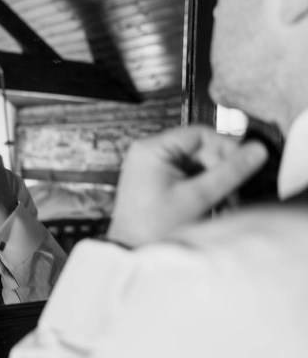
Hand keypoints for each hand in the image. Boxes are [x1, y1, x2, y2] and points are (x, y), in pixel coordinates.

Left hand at [108, 126, 267, 246]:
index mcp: (152, 149)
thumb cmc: (153, 227)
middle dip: (219, 171)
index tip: (245, 164)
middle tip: (235, 192)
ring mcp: (149, 167)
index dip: (226, 148)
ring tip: (224, 204)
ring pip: (194, 166)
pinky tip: (211, 207)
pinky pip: (185, 178)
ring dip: (213, 183)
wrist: (129, 252)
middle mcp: (148, 153)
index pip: (199, 134)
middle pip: (198, 150)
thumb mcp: (197, 197)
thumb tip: (257, 150)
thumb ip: (229, 172)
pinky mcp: (153, 182)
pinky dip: (201, 190)